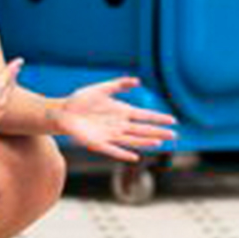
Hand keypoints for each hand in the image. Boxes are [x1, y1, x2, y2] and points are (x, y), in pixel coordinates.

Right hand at [0, 46, 20, 138]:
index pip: (11, 72)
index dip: (15, 65)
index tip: (19, 60)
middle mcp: (3, 98)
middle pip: (10, 85)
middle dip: (11, 77)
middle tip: (13, 71)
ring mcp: (0, 111)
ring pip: (6, 98)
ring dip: (6, 90)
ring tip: (4, 85)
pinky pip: (1, 109)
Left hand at [48, 77, 177, 161]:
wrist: (64, 111)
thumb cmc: (82, 100)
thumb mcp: (101, 89)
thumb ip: (119, 84)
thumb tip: (137, 81)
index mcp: (122, 112)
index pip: (145, 116)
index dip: (158, 118)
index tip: (172, 120)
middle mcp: (120, 125)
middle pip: (143, 130)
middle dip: (158, 132)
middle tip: (174, 134)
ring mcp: (110, 135)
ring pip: (132, 140)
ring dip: (145, 141)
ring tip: (158, 142)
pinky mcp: (99, 143)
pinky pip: (114, 150)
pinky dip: (123, 153)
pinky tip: (134, 157)